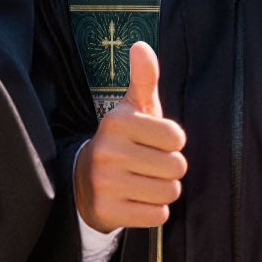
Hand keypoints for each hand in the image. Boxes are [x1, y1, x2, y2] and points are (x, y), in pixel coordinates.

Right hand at [74, 41, 186, 229]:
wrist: (83, 181)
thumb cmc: (122, 141)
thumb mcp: (132, 109)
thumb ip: (143, 79)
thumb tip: (141, 46)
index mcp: (117, 122)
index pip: (177, 138)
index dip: (172, 143)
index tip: (153, 143)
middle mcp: (108, 151)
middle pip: (177, 167)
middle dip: (169, 169)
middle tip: (148, 166)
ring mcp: (105, 183)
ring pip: (169, 192)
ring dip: (163, 190)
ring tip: (143, 182)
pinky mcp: (108, 211)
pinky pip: (157, 215)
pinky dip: (153, 210)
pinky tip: (135, 200)